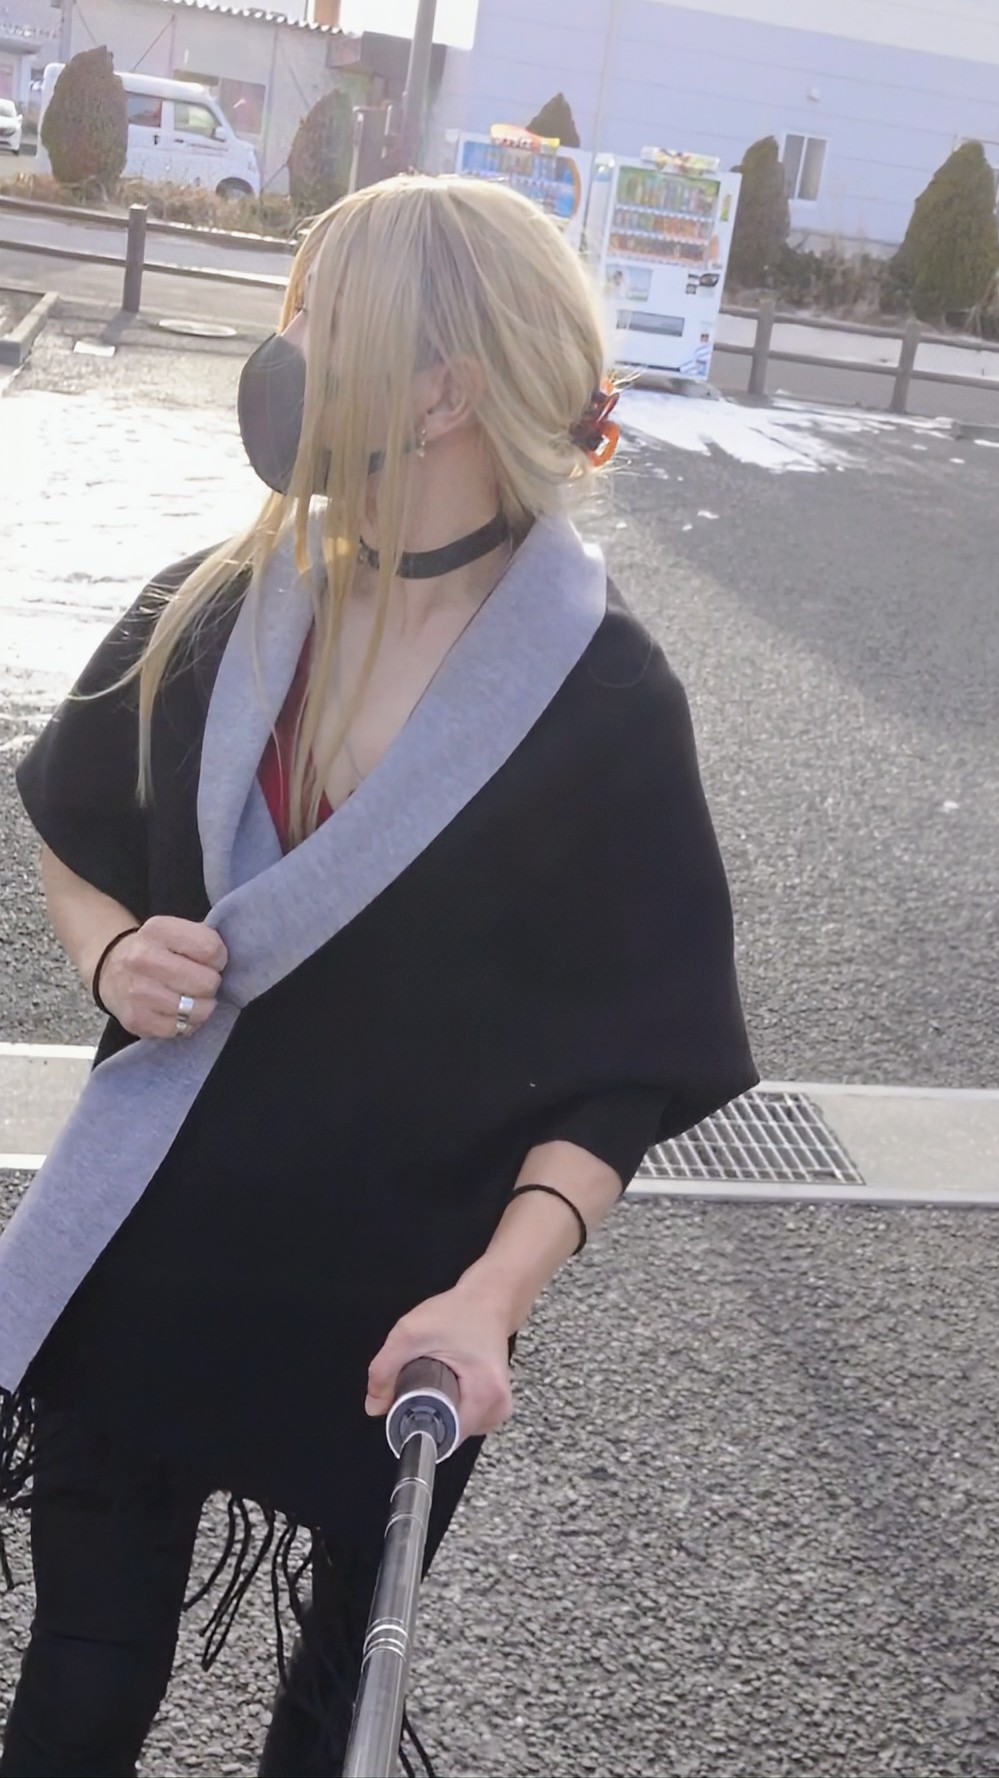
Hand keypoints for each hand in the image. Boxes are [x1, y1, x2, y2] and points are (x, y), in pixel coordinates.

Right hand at [98, 916, 227, 1039]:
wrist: (110, 968)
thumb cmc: (155, 950)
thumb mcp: (174, 932)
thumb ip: (203, 939)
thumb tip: (229, 960)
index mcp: (158, 930)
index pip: (211, 949)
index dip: (218, 959)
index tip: (211, 962)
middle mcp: (143, 958)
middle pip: (207, 982)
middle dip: (210, 985)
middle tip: (200, 983)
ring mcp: (137, 991)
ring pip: (197, 1010)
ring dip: (201, 1007)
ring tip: (191, 998)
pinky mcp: (136, 1019)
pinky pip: (180, 1029)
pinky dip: (185, 1024)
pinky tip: (178, 1013)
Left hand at [366, 1280, 513, 1441]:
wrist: (489, 1297)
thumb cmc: (457, 1312)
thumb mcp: (410, 1334)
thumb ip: (384, 1370)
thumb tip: (374, 1407)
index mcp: (485, 1394)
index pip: (447, 1436)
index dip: (419, 1428)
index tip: (404, 1411)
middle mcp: (498, 1406)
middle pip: (451, 1434)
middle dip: (427, 1418)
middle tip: (414, 1387)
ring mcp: (500, 1406)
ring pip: (459, 1429)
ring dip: (439, 1413)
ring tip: (429, 1383)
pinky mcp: (496, 1402)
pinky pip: (467, 1419)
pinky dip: (451, 1408)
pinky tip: (443, 1388)